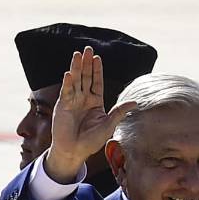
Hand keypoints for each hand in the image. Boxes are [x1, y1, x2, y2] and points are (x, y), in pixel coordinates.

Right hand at [44, 47, 135, 183]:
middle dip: (86, 63)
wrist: (74, 151)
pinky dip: (68, 82)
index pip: (96, 82)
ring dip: (76, 67)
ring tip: (77, 54)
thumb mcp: (109, 124)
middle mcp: (83, 99)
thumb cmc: (91, 140)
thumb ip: (120, 112)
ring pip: (75, 81)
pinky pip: (66, 92)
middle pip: (85, 77)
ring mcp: (72, 101)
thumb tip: (136, 102)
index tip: (98, 57)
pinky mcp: (62, 106)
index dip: (97, 70)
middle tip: (87, 48)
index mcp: (95, 102)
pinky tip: (69, 73)